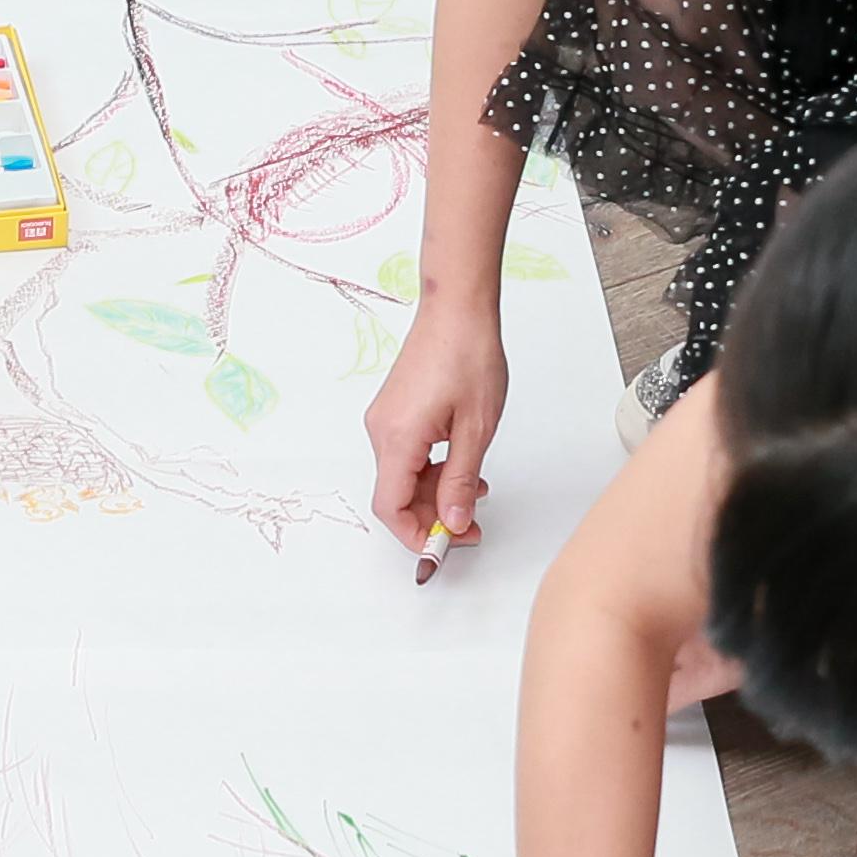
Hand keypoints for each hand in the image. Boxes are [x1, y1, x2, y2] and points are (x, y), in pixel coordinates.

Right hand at [363, 299, 511, 553]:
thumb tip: (453, 524)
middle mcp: (381, 431)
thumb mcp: (475, 429)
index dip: (416, 535)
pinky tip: (460, 467)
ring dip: (434, 493)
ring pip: (402, 476)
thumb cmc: (468, 356)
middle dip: (431, 517)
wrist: (457, 309)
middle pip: (395, 495)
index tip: (446, 547)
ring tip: (476, 493)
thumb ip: (461, 482)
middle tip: (472, 527)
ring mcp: (385, 420)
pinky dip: (430, 471)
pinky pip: (406, 455)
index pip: (390, 508)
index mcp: (398, 438)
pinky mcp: (394, 411)